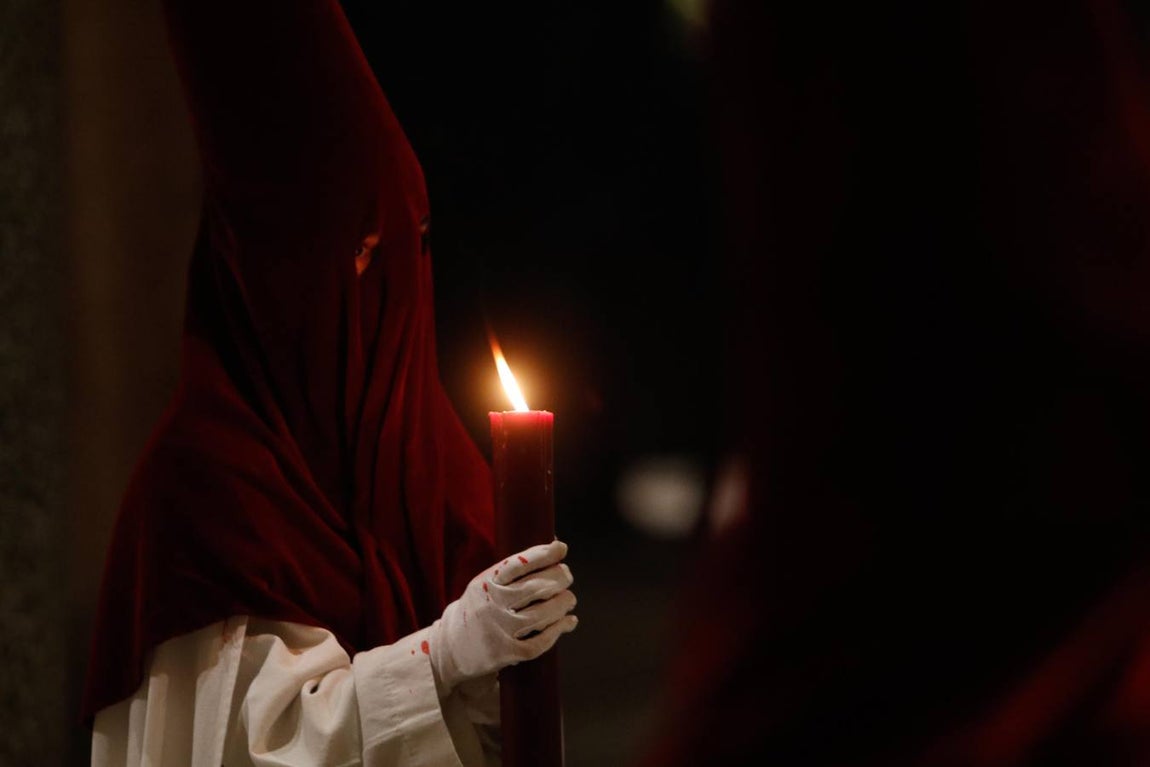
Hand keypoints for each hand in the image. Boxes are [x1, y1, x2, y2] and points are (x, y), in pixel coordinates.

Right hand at [428, 540, 577, 694]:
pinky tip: (568, 622)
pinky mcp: (506, 653)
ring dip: (562, 604)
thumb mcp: (486, 583)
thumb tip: (553, 550)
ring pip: (541, 615)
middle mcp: (492, 605)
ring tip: (569, 599)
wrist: (450, 646)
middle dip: (559, 578)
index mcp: (487, 583)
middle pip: (535, 588)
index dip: (543, 555)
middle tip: (567, 576)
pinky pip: (539, 642)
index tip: (561, 548)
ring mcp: (499, 630)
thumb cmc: (478, 608)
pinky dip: (558, 630)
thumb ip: (513, 571)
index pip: (518, 564)